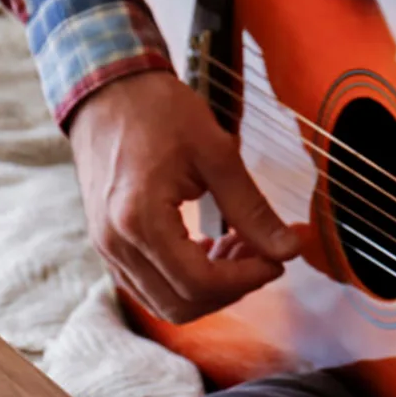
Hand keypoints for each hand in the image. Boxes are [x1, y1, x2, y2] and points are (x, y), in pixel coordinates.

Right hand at [68, 69, 299, 323]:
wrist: (107, 90)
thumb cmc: (158, 111)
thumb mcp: (216, 153)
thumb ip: (252, 208)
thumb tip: (289, 249)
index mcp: (140, 219)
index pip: (200, 282)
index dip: (247, 279)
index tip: (277, 259)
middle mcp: (116, 243)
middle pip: (180, 305)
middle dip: (229, 289)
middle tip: (259, 255)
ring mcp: (106, 247)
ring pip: (163, 303)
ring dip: (206, 288)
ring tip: (235, 248)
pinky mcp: (106, 244)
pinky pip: (147, 286)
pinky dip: (182, 280)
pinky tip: (206, 248)